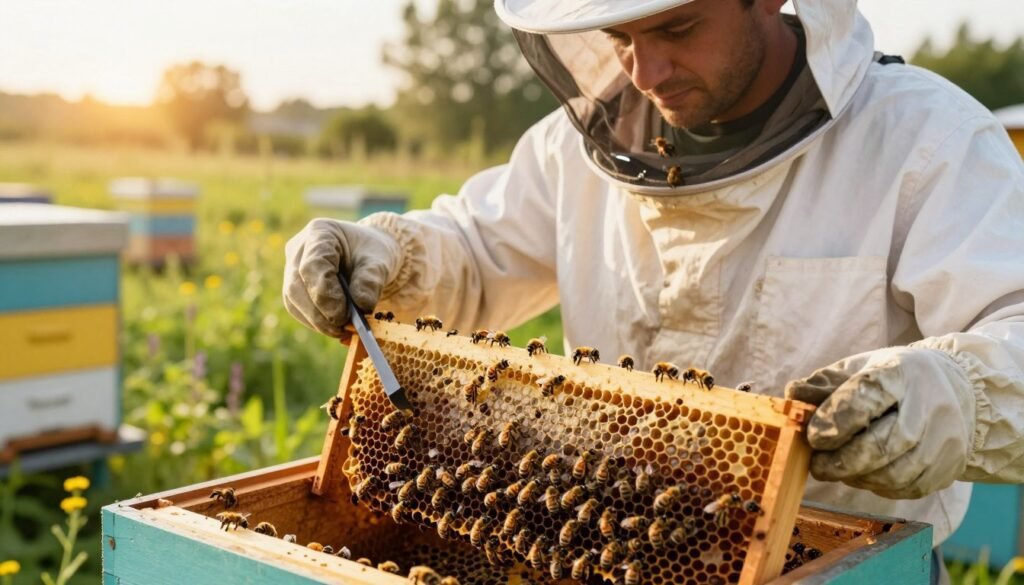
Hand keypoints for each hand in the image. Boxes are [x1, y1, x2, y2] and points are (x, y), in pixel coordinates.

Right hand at [283, 218, 400, 336]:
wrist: (367, 255)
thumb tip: (362, 306)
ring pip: (293, 299)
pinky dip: (316, 322)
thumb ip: (372, 280)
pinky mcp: (294, 287)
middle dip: (320, 313)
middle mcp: (299, 248)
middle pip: (297, 285)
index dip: (325, 293)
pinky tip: (335, 328)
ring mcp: (292, 267)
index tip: (344, 315)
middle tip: (343, 329)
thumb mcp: (380, 261)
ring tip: (342, 331)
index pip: (313, 265)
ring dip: (317, 321)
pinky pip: (297, 308)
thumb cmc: (372, 254)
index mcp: (320, 232)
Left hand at [784, 346, 974, 498]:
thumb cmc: (891, 381)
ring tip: (838, 470)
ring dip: (858, 477)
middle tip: (817, 465)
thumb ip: (823, 384)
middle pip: (885, 443)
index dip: (837, 419)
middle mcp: (930, 404)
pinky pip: (909, 487)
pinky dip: (880, 487)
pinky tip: (864, 476)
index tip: (813, 437)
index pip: (869, 395)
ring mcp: (945, 437)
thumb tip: (791, 396)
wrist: (956, 390)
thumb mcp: (858, 370)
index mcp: (901, 372)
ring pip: (897, 472)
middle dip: (843, 460)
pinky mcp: (950, 465)